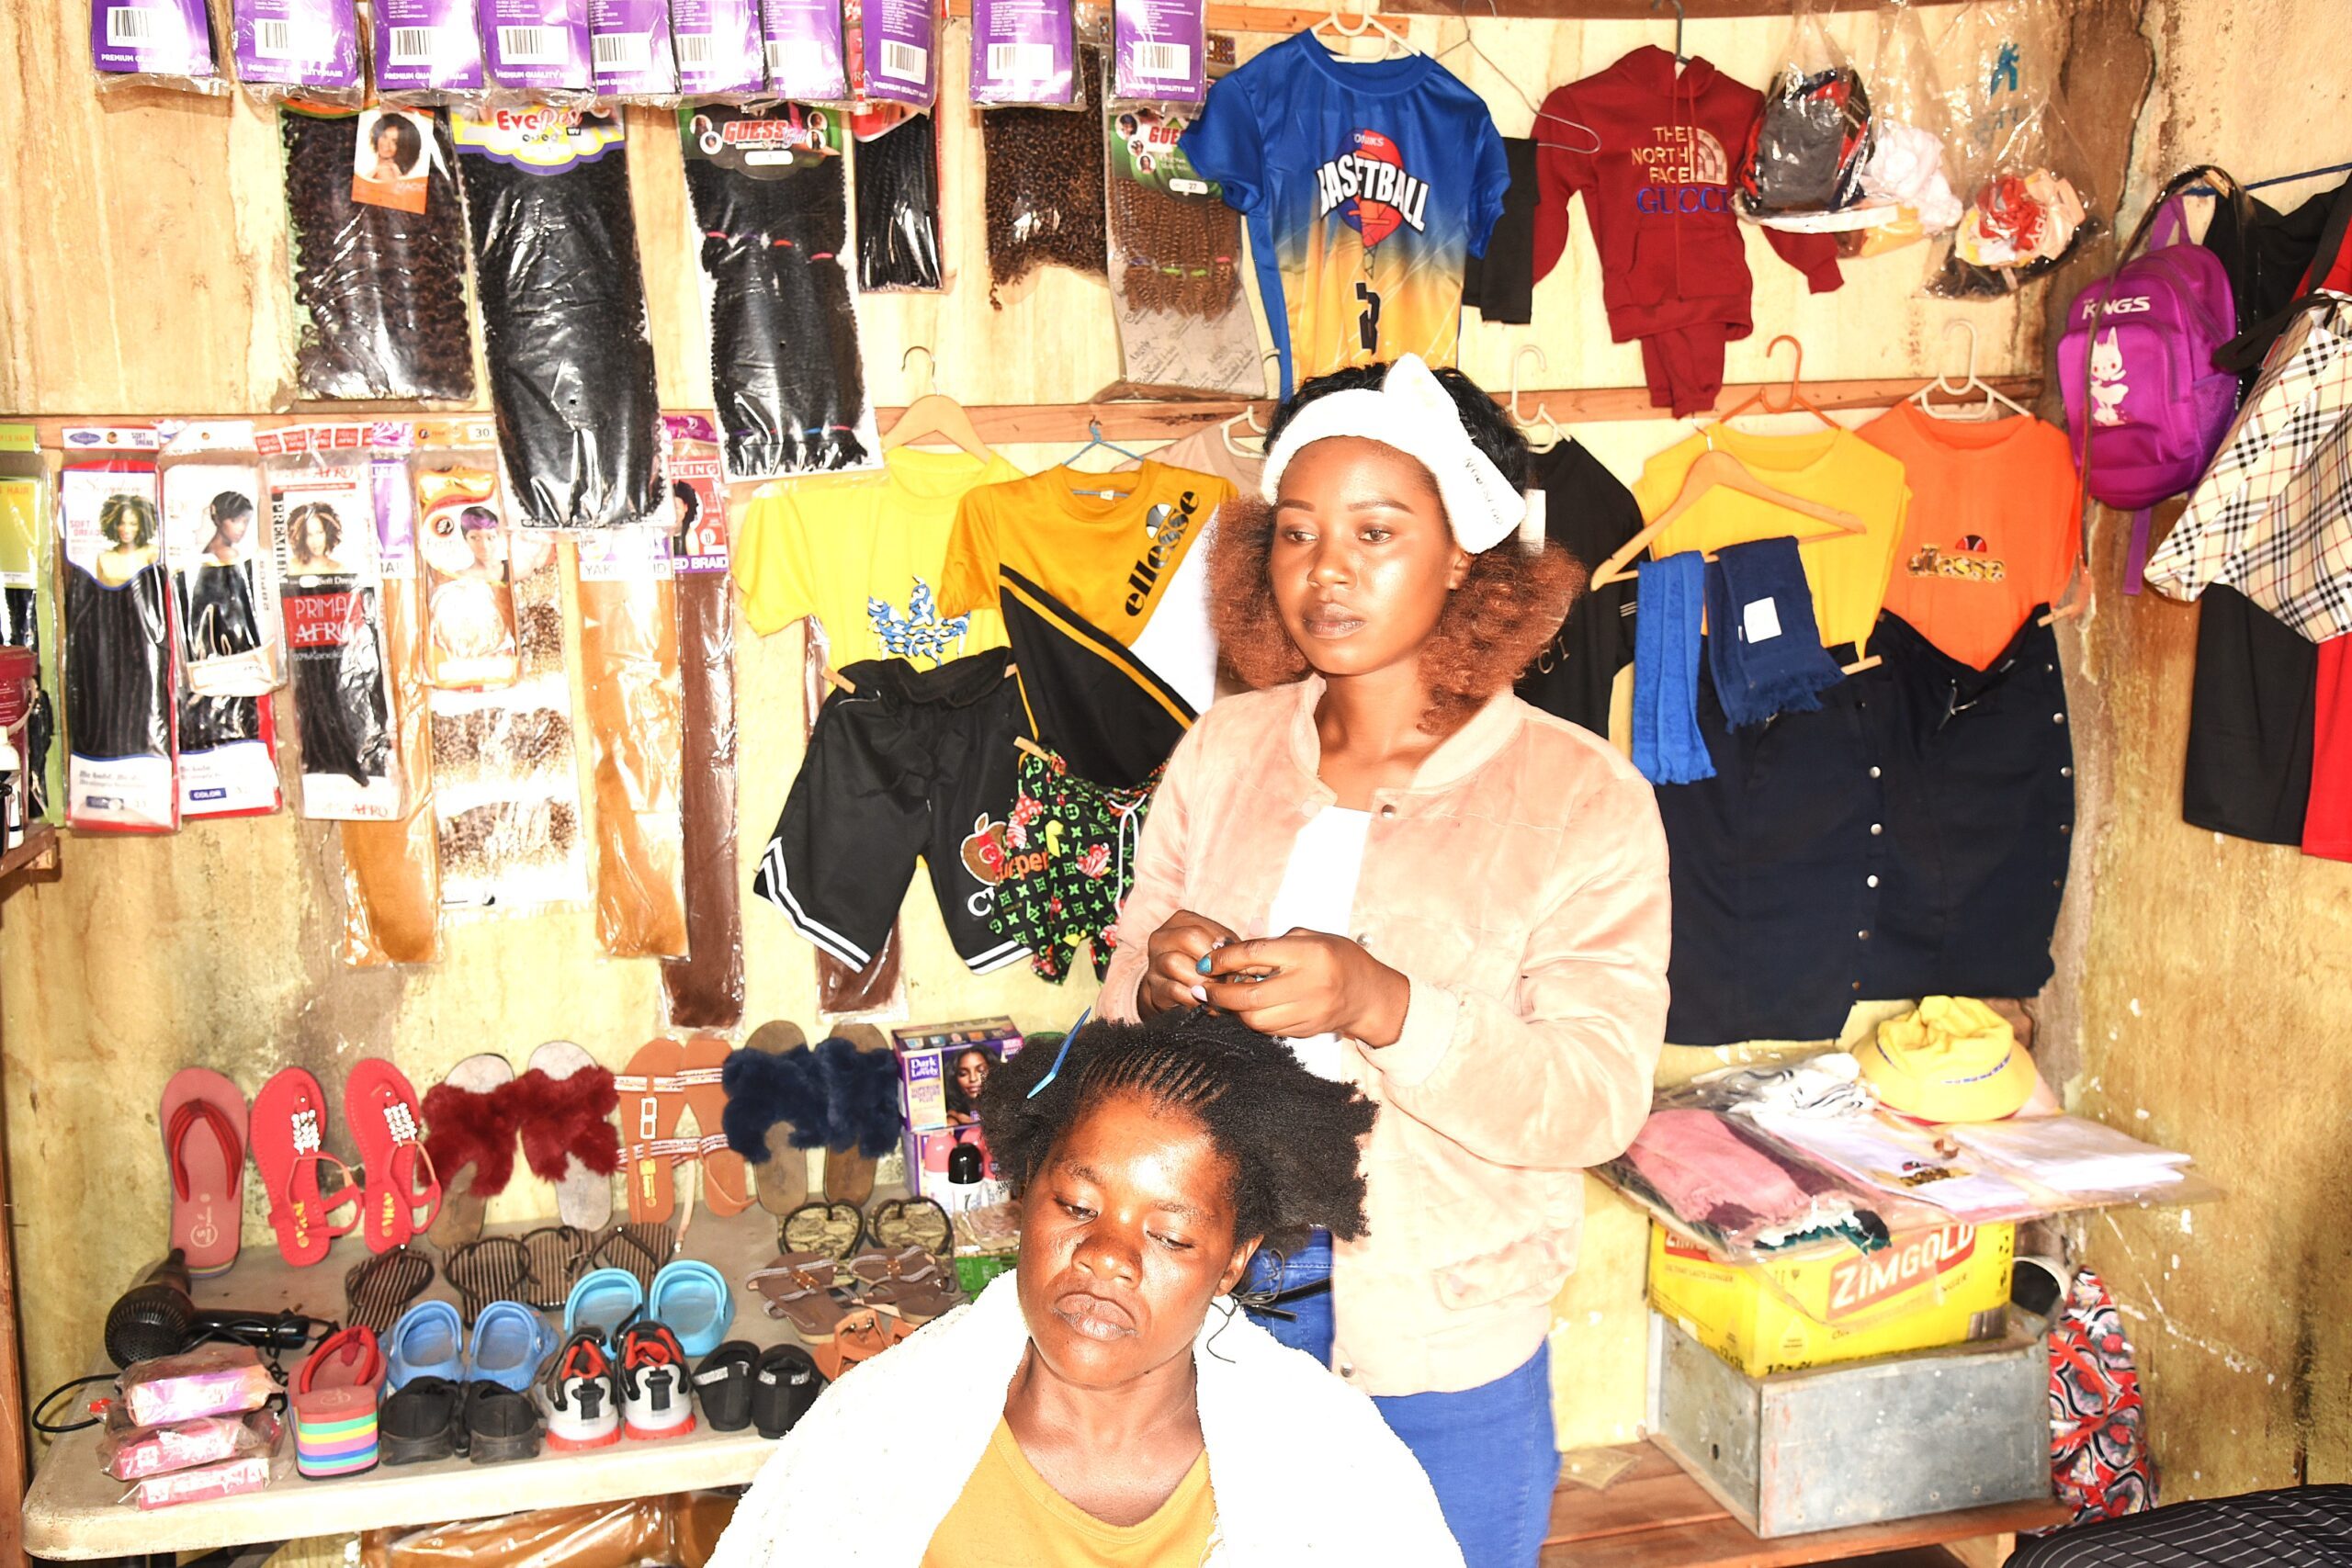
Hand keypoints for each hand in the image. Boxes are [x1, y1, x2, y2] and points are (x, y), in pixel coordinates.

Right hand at [1138, 909, 1240, 1017]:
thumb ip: (1229, 946)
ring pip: (1175, 963)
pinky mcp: (1155, 988)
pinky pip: (1174, 990)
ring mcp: (1154, 963)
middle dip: (1213, 960)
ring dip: (1202, 979)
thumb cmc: (1203, 965)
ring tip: (1219, 991)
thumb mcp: (1217, 949)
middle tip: (1229, 977)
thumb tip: (1244, 956)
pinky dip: (1195, 999)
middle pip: (1189, 938)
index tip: (1238, 963)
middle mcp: (1162, 937)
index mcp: (1180, 921)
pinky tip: (1209, 1004)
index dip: (1222, 946)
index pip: (1202, 927)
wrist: (1174, 991)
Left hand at [1196, 932, 1409, 1045]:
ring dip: (1233, 1009)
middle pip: (1249, 994)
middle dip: (1220, 992)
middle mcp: (1309, 984)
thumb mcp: (1308, 938)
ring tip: (1224, 998)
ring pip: (1255, 1019)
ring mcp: (1308, 1012)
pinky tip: (1246, 1008)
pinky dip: (1252, 1019)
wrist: (1368, 994)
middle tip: (1204, 987)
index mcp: (1309, 953)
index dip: (1224, 959)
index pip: (1255, 955)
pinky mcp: (1305, 1031)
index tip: (1207, 961)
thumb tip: (1228, 952)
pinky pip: (1268, 1029)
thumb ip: (1271, 944)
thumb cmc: (1337, 958)